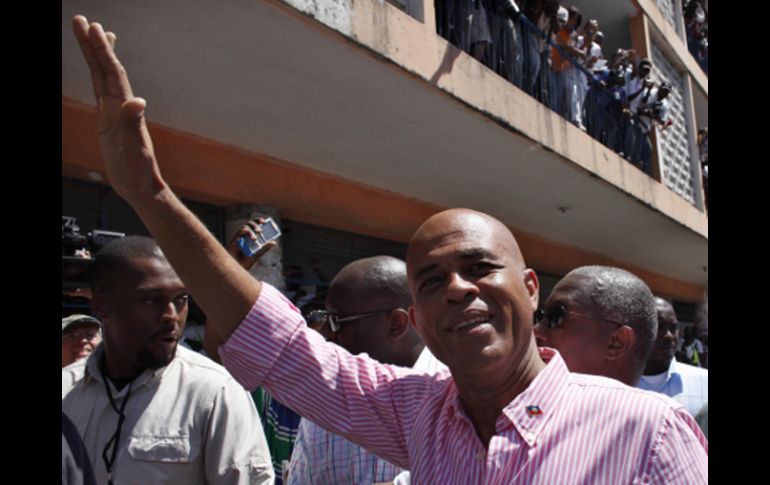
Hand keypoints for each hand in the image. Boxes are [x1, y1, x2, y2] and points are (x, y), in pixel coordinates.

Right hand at [72, 15, 165, 202]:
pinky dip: (98, 75)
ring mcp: (113, 112)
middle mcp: (119, 106)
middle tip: (82, 19)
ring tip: (93, 31)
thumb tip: (137, 102)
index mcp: (124, 108)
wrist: (140, 187)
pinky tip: (98, 68)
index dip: (102, 50)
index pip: (112, 73)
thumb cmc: (139, 171)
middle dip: (93, 44)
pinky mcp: (107, 121)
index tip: (93, 28)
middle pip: (104, 68)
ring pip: (102, 76)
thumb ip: (133, 125)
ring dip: (96, 54)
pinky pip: (100, 91)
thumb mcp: (135, 148)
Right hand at [226, 219, 277, 270]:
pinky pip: (238, 234)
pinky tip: (246, 232)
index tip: (265, 222)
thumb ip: (265, 248)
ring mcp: (239, 237)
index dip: (259, 221)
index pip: (256, 224)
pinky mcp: (233, 241)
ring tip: (255, 239)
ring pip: (245, 228)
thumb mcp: (258, 254)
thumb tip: (274, 242)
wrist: (238, 268)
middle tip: (260, 232)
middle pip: (250, 224)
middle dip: (255, 226)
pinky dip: (242, 232)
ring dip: (250, 232)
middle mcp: (245, 234)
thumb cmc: (247, 260)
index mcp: (252, 235)